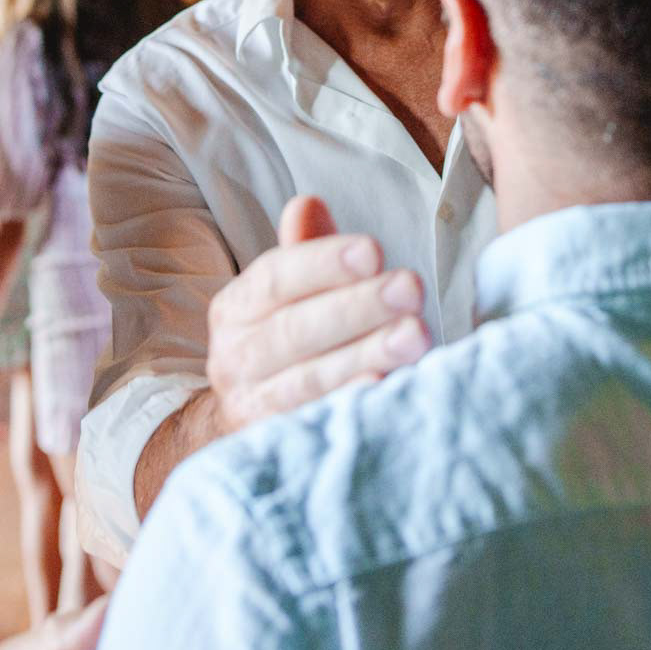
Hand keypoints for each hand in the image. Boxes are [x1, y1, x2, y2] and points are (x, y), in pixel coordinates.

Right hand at [203, 196, 428, 435]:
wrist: (247, 429)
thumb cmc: (288, 346)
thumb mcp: (288, 297)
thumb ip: (305, 252)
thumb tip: (308, 204)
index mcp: (236, 309)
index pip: (275, 278)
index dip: (322, 263)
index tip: (373, 250)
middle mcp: (235, 358)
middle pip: (293, 329)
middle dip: (355, 307)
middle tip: (410, 286)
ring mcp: (252, 407)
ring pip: (308, 379)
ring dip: (364, 355)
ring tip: (415, 336)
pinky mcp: (276, 445)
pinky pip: (316, 425)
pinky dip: (350, 406)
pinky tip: (385, 389)